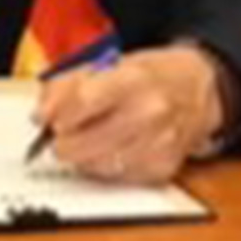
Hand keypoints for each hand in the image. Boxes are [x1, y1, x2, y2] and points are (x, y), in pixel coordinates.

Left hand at [33, 45, 224, 183]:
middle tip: (60, 134)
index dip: (56, 115)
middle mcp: (149, 112)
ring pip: (97, 164)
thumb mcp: (104, 63)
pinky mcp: (163, 167)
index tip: (44, 119)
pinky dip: (103, 166)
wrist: (198, 88)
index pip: (83, 102)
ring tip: (83, 139)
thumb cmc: (147, 74)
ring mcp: (159, 143)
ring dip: (81, 156)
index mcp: (132, 79)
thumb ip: (65, 85)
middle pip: (85, 142)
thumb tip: (41, 114)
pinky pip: (117, 177)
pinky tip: (106, 150)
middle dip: (62, 142)